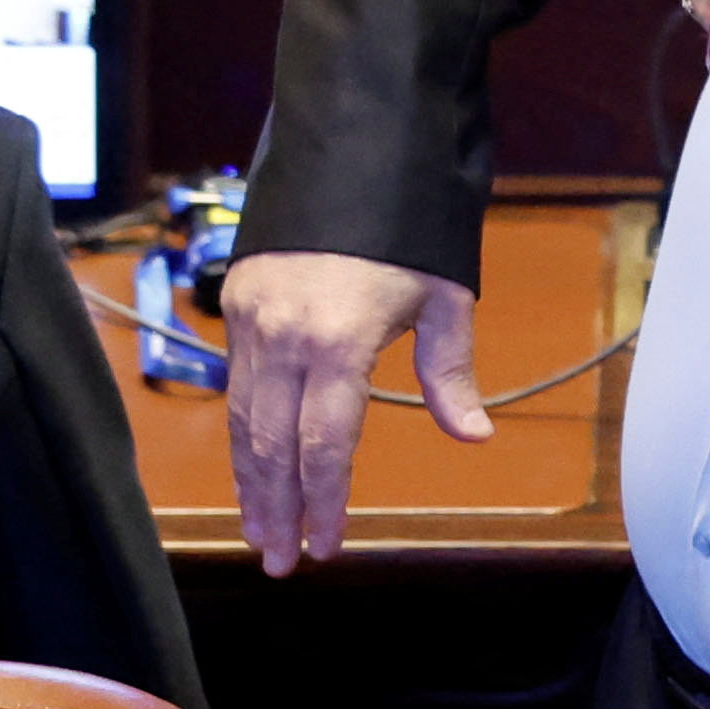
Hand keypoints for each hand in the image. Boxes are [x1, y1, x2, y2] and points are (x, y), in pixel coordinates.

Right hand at [222, 251, 483, 575]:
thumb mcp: (443, 297)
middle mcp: (284, 337)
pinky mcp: (237, 303)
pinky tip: (251, 469)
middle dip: (277, 510)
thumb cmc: (408, 224)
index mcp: (337, 342)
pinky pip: (235, 386)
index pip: (325, 446)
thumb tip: (474, 435)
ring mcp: (252, 320)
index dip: (324, 502)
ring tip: (260, 532)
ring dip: (251, 482)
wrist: (352, 145)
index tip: (325, 547)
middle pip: (272, 446)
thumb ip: (450, 373)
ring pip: (243, 421)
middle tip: (280, 563)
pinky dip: (240, 435)